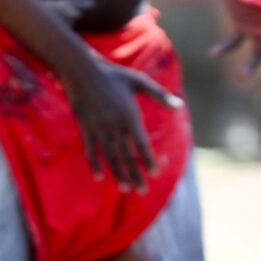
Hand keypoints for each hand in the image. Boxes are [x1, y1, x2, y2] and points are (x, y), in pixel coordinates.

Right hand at [62, 53, 182, 192]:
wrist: (81, 70)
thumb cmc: (113, 75)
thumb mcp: (139, 81)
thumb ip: (159, 95)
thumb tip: (180, 106)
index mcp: (129, 115)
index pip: (141, 144)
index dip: (148, 160)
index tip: (155, 174)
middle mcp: (114, 125)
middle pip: (126, 156)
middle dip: (135, 175)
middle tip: (143, 191)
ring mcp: (98, 128)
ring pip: (109, 157)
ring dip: (118, 175)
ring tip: (126, 189)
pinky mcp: (86, 129)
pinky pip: (91, 151)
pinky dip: (95, 165)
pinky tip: (100, 177)